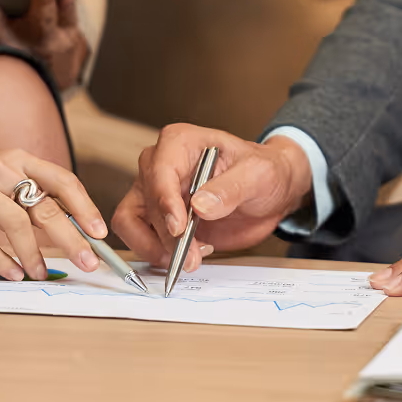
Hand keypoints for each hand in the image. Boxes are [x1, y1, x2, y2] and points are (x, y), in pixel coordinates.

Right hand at [0, 146, 107, 281]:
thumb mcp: (2, 176)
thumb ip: (30, 196)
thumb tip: (72, 230)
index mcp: (19, 159)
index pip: (62, 180)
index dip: (85, 206)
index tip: (99, 233)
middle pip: (45, 206)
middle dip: (71, 238)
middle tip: (87, 262)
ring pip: (15, 223)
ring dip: (33, 254)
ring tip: (41, 273)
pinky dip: (1, 260)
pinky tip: (13, 272)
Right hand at [112, 124, 312, 271]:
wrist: (270, 192)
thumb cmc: (263, 172)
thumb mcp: (257, 175)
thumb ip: (230, 188)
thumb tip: (200, 205)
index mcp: (180, 143)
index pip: (159, 172)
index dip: (165, 202)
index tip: (179, 228)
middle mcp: (160, 165)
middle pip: (145, 202)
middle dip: (167, 235)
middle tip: (192, 257)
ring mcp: (156, 193)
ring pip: (130, 222)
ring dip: (155, 247)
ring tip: (190, 259)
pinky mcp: (159, 219)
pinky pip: (141, 239)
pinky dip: (159, 253)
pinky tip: (192, 254)